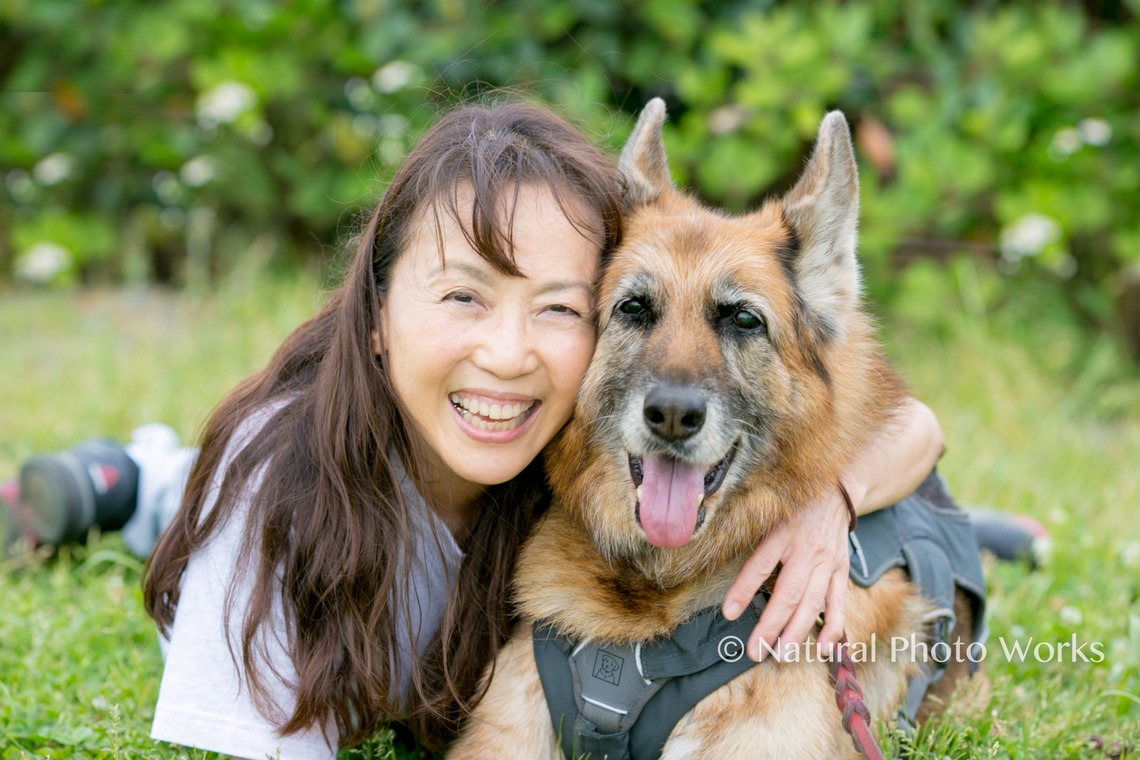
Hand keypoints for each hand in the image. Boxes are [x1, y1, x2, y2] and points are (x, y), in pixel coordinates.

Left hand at [722, 487, 849, 661]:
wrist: (836, 491)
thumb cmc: (794, 508)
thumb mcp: (769, 517)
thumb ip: (752, 542)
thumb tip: (726, 568)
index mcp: (783, 533)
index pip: (760, 565)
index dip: (744, 590)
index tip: (729, 613)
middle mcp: (807, 550)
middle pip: (789, 594)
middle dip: (771, 626)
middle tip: (755, 651)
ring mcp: (828, 562)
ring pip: (812, 603)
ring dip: (797, 633)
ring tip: (780, 655)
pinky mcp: (841, 570)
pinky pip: (839, 603)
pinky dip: (833, 628)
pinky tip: (822, 648)